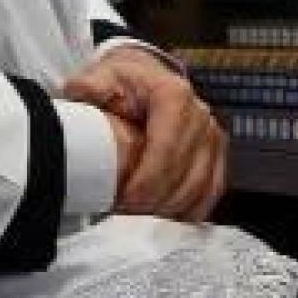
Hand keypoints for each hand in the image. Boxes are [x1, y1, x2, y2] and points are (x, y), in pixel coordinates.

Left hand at [62, 47, 225, 222]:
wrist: (145, 75)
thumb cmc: (122, 80)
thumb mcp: (102, 75)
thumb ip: (91, 85)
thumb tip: (81, 94)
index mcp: (173, 95)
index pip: (166, 148)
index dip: (146, 182)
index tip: (122, 204)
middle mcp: (200, 115)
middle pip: (184, 173)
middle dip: (155, 202)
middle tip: (125, 220)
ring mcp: (212, 135)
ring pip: (201, 186)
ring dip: (171, 210)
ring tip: (140, 223)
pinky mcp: (216, 153)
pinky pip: (211, 190)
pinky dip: (190, 211)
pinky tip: (165, 221)